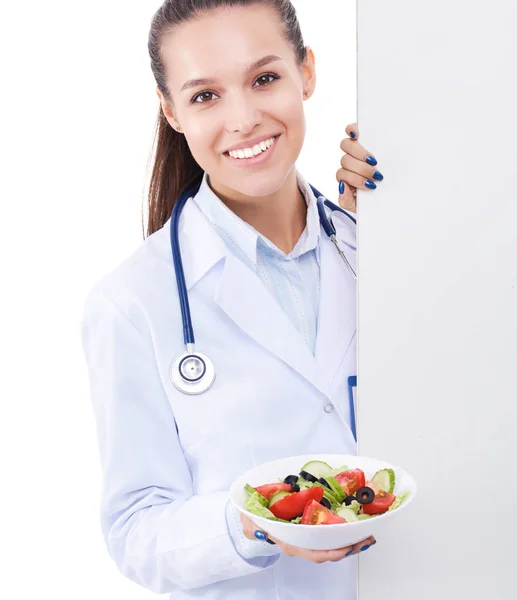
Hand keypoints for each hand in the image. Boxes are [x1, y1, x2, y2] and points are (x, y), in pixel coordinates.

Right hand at [240, 513, 375, 562]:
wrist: (250, 518)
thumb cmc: (253, 518)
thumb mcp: (251, 518)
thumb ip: (256, 521)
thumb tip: (264, 518)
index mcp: (289, 542)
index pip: (313, 552)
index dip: (332, 552)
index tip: (347, 547)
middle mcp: (300, 543)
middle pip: (328, 551)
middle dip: (349, 547)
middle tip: (366, 539)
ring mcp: (306, 538)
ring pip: (330, 545)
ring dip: (349, 541)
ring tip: (366, 534)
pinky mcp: (310, 530)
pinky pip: (327, 535)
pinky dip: (341, 532)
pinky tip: (352, 525)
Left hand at [336, 123, 382, 212]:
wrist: (389, 192)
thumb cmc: (373, 197)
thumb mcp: (360, 205)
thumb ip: (347, 201)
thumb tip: (341, 187)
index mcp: (347, 177)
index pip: (341, 174)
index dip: (354, 179)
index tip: (370, 185)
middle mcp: (348, 163)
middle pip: (345, 161)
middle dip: (361, 170)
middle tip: (375, 175)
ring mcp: (355, 149)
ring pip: (347, 146)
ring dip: (360, 154)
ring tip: (374, 161)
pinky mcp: (363, 137)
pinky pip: (350, 130)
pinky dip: (351, 130)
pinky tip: (357, 134)